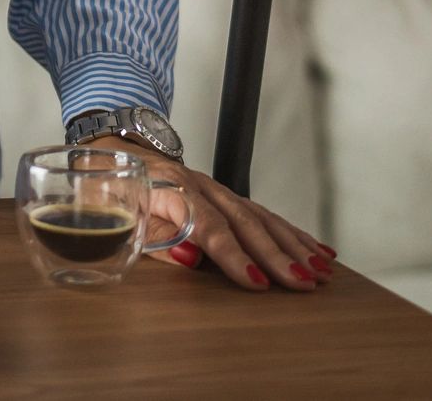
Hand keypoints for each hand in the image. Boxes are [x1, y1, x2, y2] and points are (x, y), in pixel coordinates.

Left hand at [80, 136, 337, 291]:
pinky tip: (318, 250)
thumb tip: (188, 258)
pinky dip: (292, 233)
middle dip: (275, 254)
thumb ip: (153, 237)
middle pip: (242, 220)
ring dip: (292, 246)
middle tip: (302, 283)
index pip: (206, 224)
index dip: (232, 254)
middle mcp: (198, 184)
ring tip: (321, 273)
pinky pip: (263, 213)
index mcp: (167, 187)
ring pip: (260, 216)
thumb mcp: (116, 212)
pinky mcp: (225, 194)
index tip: (256, 282)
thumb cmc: (110, 187)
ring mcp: (215, 188)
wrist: (111, 148)